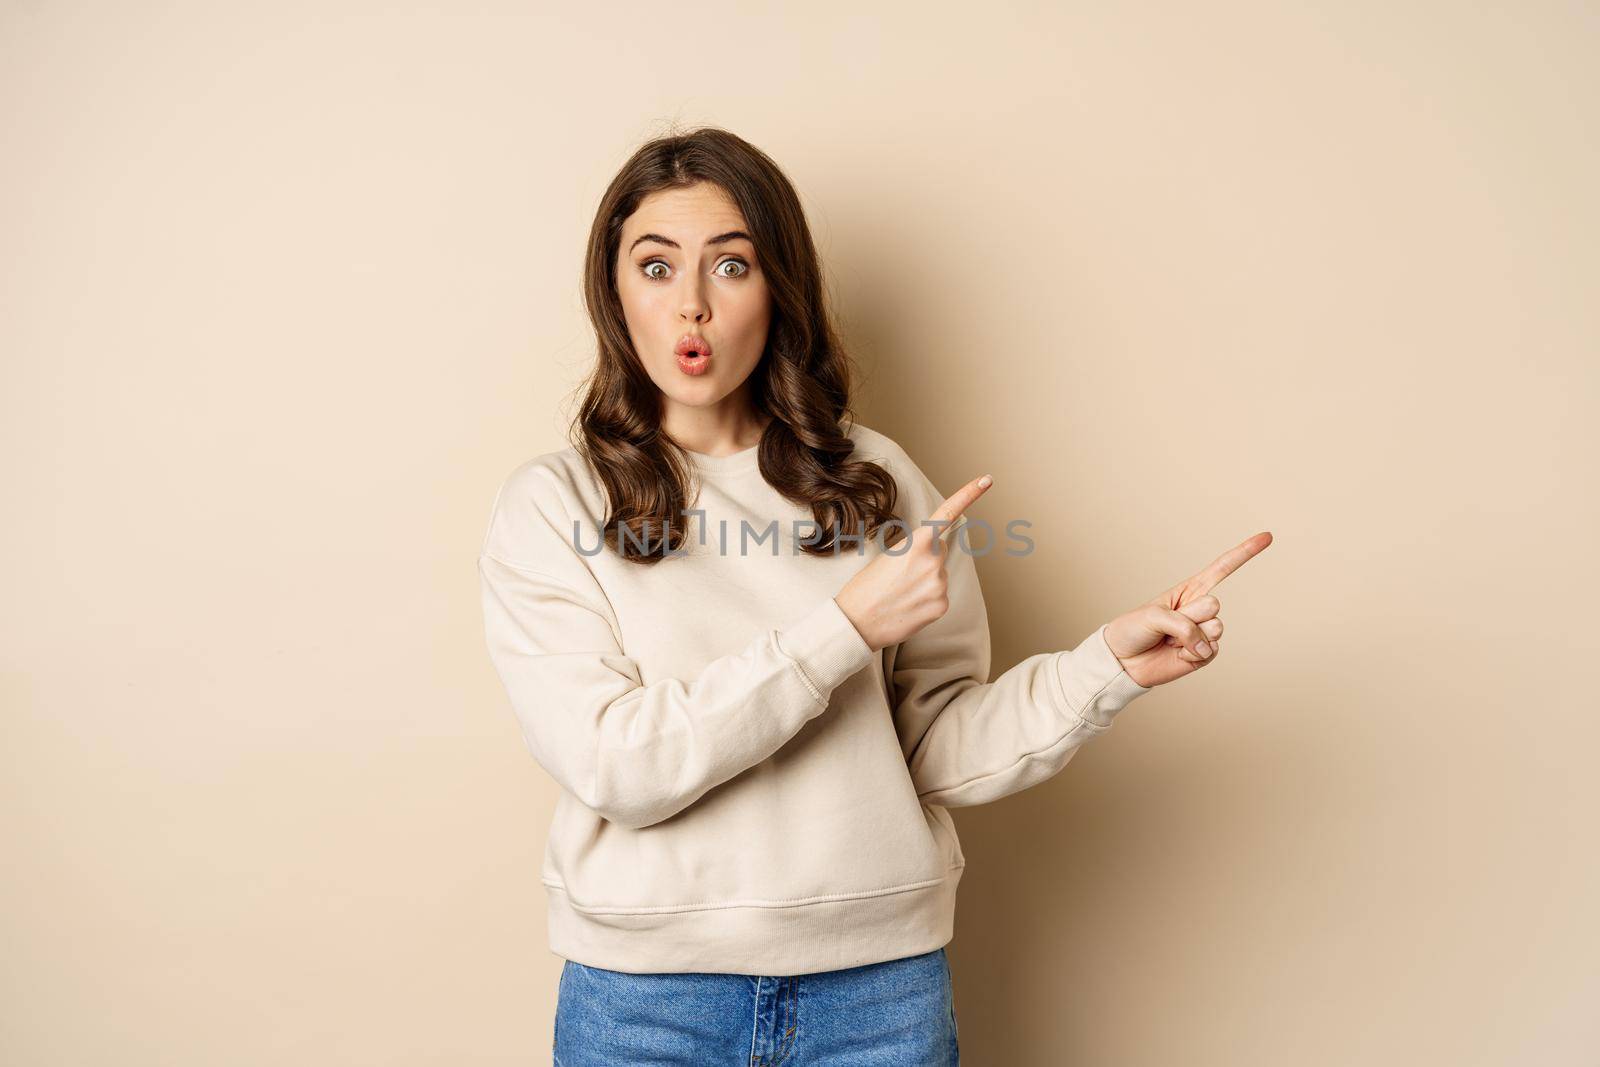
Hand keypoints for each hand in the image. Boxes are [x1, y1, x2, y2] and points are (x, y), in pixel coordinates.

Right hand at [835, 474, 992, 651]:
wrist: (856, 623)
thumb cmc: (865, 587)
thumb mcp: (887, 556)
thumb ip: (914, 549)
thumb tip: (933, 554)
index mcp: (917, 543)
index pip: (947, 514)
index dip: (969, 494)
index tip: (987, 480)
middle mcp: (933, 562)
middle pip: (938, 552)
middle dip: (924, 559)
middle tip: (897, 576)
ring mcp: (940, 585)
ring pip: (939, 575)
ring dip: (924, 581)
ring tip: (899, 593)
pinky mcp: (941, 606)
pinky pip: (939, 596)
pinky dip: (926, 600)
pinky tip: (908, 606)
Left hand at [1104, 532, 1273, 688]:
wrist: (1123, 662)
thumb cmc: (1133, 630)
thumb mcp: (1152, 615)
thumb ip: (1182, 623)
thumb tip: (1207, 645)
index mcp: (1189, 590)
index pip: (1221, 569)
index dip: (1244, 552)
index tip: (1267, 536)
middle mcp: (1200, 609)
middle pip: (1214, 605)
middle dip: (1189, 616)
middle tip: (1166, 626)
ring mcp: (1204, 632)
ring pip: (1216, 628)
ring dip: (1189, 637)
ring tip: (1170, 640)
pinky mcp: (1204, 653)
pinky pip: (1211, 650)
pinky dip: (1191, 654)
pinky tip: (1177, 654)